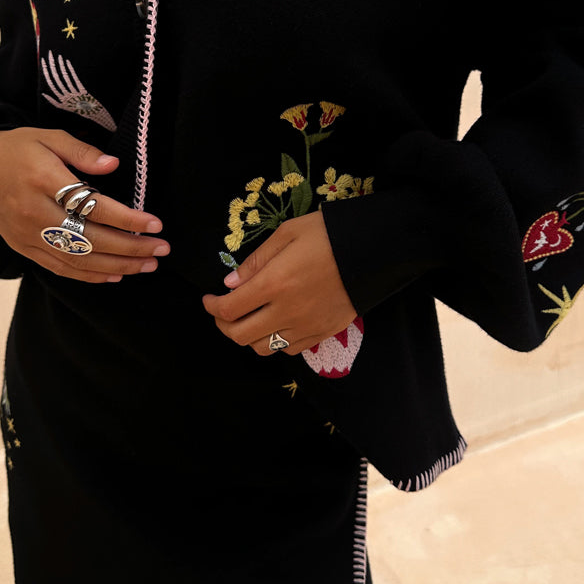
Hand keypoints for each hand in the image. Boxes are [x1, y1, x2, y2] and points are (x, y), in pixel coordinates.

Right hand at [0, 127, 168, 282]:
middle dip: (131, 248)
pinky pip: (61, 269)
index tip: (155, 224)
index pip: (93, 206)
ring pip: (78, 260)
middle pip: (91, 239)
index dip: (128, 219)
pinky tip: (116, 275)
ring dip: (117, 266)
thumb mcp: (48, 137)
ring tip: (147, 265)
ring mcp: (28, 236)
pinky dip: (90, 276)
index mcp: (43, 180)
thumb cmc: (16, 148)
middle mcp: (35, 213)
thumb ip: (83, 151)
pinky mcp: (23, 248)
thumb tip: (114, 165)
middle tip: (161, 250)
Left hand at [202, 211, 354, 355]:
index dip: (211, 307)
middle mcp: (287, 311)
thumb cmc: (328, 234)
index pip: (229, 309)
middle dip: (224, 326)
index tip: (208, 299)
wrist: (374, 249)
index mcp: (274, 283)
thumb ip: (255, 261)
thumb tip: (230, 285)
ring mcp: (307, 326)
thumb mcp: (287, 233)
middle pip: (241, 336)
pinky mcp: (324, 333)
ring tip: (249, 320)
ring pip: (265, 349)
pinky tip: (277, 324)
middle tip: (223, 312)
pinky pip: (291, 350)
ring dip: (249, 337)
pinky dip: (277, 342)